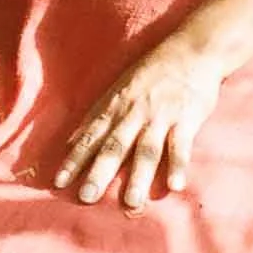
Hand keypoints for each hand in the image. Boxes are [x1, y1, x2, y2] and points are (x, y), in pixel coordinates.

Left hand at [52, 37, 226, 210]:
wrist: (193, 49)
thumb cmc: (153, 70)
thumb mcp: (119, 87)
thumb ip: (100, 115)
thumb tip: (73, 141)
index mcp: (116, 105)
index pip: (91, 136)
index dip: (75, 159)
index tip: (59, 182)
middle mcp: (135, 112)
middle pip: (114, 146)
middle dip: (99, 172)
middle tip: (86, 197)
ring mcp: (161, 116)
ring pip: (146, 150)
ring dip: (138, 177)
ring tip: (130, 203)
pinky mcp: (187, 119)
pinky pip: (181, 146)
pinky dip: (178, 166)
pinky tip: (175, 186)